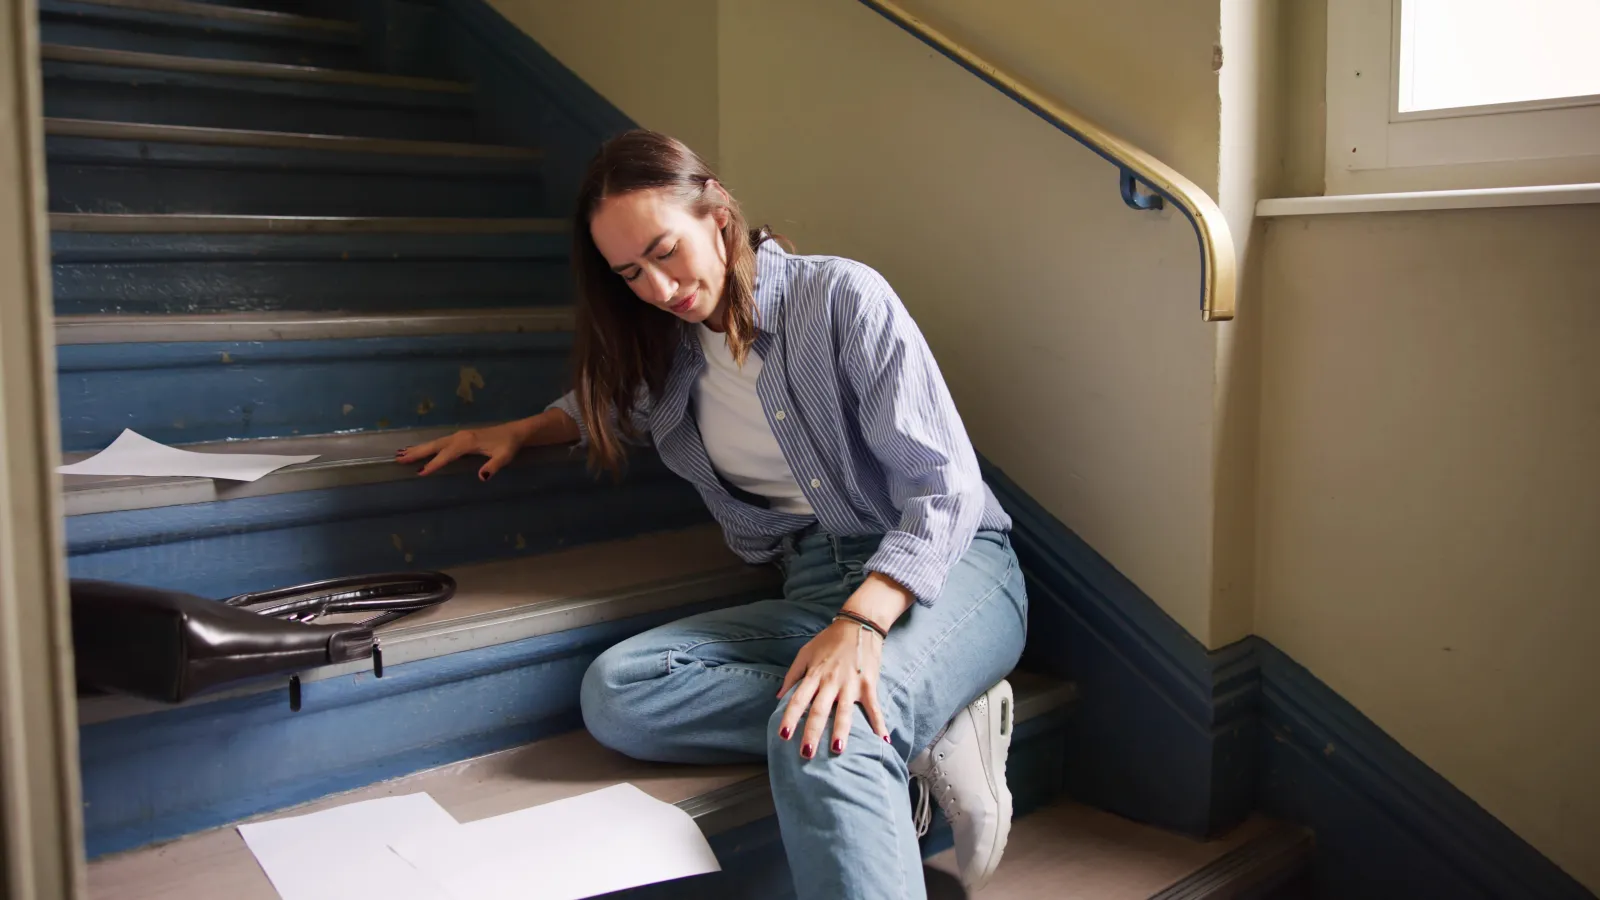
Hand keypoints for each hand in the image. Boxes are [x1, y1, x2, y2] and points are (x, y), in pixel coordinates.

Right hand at [396, 423, 523, 480]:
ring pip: (435, 442)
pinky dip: (427, 445)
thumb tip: (482, 477)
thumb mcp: (505, 457)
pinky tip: (418, 449)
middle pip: (435, 446)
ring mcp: (459, 436)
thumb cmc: (509, 446)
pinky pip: (439, 442)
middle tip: (399, 459)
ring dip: (418, 448)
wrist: (515, 432)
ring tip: (401, 454)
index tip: (420, 472)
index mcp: (468, 442)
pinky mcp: (460, 437)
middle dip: (417, 453)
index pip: (447, 455)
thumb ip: (494, 466)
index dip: (434, 464)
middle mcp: (460, 437)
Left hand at [776, 573, 914, 757]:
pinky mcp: (869, 684)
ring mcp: (851, 684)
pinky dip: (879, 724)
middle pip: (819, 710)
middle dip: (812, 732)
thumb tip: (778, 697)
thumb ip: (792, 676)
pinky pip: (874, 708)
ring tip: (837, 750)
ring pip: (844, 712)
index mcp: (814, 675)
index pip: (798, 699)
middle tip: (806, 753)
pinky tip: (883, 741)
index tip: (783, 736)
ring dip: (840, 731)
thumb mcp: (805, 653)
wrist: (859, 624)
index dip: (790, 717)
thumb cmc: (829, 641)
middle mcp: (831, 682)